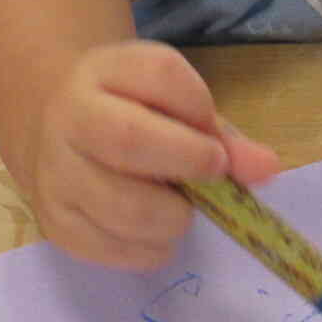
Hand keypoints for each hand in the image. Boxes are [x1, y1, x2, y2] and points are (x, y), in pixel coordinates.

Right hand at [20, 40, 278, 270]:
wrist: (54, 130)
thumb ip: (221, 135)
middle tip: (211, 174)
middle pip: (129, 139)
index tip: (214, 135)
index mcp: (101, 72)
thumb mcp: (171, 104)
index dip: (199, 107)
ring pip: (124, 207)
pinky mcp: (54, 223)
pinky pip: (115, 249)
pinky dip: (152, 248)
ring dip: (173, 217)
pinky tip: (154, 230)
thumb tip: (267, 169)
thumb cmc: (130, 114)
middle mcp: (68, 118)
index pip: (159, 74)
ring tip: (179, 208)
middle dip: (187, 162)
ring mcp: (55, 174)